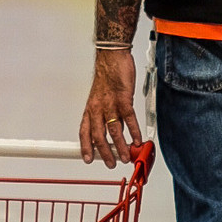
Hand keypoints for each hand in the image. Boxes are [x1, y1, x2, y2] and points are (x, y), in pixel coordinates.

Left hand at [79, 50, 142, 167]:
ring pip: (114, 130)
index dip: (85, 147)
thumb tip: (117, 132)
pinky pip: (128, 119)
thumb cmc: (107, 77)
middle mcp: (98, 109)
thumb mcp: (102, 99)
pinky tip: (136, 140)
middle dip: (104, 153)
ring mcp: (110, 104)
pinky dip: (133, 131)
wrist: (112, 58)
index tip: (87, 159)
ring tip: (125, 156)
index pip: (84, 132)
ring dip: (120, 146)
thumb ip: (108, 116)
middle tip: (110, 163)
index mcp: (91, 109)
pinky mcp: (123, 99)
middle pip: (98, 136)